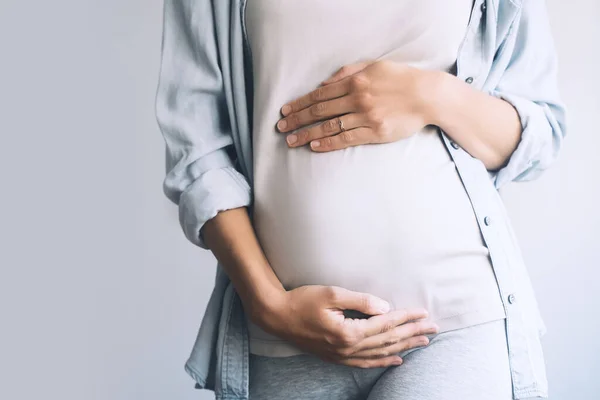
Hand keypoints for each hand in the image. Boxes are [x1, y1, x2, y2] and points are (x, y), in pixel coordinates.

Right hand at [254, 285, 438, 367]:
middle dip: (413, 333)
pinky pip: (366, 363)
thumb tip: (385, 307)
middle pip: (388, 340)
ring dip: (404, 347)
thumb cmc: (302, 300)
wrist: (277, 316)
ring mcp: (342, 356)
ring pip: (381, 353)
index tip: (424, 312)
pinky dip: (384, 362)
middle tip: (434, 328)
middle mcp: (348, 348)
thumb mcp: (331, 294)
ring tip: (423, 342)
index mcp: (349, 332)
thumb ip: (360, 300)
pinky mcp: (337, 357)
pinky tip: (396, 360)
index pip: (386, 324)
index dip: (406, 317)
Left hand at [276, 59, 442, 151]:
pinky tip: (314, 146)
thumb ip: (348, 72)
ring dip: (308, 134)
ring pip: (330, 126)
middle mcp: (357, 99)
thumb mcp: (374, 66)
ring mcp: (366, 117)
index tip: (285, 111)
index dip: (300, 104)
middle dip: (298, 120)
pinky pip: (346, 139)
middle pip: (320, 111)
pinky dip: (328, 143)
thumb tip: (324, 83)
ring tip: (292, 140)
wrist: (427, 96)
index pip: (320, 94)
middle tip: (281, 128)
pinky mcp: (375, 133)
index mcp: (355, 82)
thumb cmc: (400, 79)